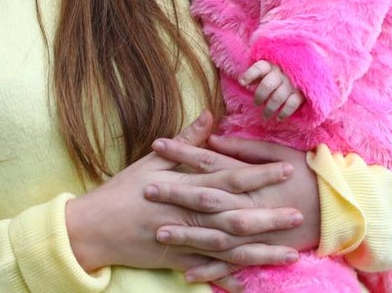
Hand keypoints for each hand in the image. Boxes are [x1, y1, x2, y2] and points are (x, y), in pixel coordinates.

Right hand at [65, 111, 303, 274]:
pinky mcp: (178, 260)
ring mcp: (185, 241)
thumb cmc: (124, 191)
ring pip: (230, 249)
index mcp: (187, 186)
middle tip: (298, 214)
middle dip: (269, 217)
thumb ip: (187, 141)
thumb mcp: (154, 161)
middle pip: (237, 217)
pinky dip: (229, 277)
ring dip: (261, 250)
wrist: (93, 228)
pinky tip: (252, 282)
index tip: (286, 168)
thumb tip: (209, 114)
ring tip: (289, 253)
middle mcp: (190, 215)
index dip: (260, 174)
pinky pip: (209, 270)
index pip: (231, 178)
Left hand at [240, 61, 305, 119]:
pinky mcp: (301, 93)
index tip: (242, 82)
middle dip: (259, 97)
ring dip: (269, 109)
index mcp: (272, 65)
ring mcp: (292, 83)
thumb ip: (256, 75)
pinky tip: (279, 118)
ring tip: (265, 116)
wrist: (305, 73)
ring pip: (278, 97)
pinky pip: (292, 104)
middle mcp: (282, 73)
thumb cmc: (280, 74)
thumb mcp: (269, 70)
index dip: (250, 74)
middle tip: (257, 103)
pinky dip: (285, 112)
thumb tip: (243, 82)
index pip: (260, 67)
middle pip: (267, 85)